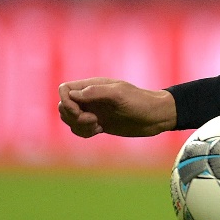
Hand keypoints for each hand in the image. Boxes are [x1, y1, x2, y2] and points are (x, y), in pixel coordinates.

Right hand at [58, 77, 177, 137]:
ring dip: (78, 126)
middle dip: (73, 116)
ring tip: (97, 126)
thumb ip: (96, 92)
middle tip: (93, 120)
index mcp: (93, 86)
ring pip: (70, 119)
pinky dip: (84, 132)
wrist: (156, 116)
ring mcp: (94, 111)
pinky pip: (79, 129)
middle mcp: (90, 98)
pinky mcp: (98, 124)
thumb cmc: (141, 102)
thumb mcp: (119, 94)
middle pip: (64, 106)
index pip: (64, 90)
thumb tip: (72, 95)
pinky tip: (99, 130)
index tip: (79, 111)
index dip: (65, 102)